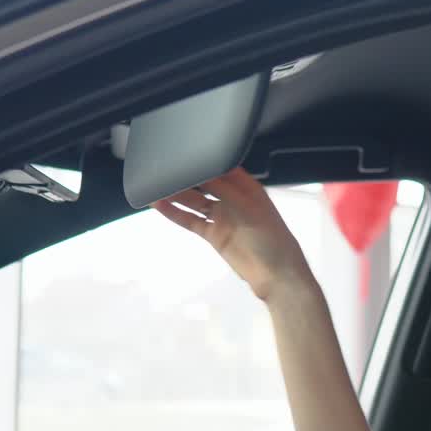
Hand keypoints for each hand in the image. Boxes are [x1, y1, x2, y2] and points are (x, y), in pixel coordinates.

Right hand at [152, 168, 313, 302]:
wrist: (275, 275)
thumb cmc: (273, 240)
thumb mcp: (249, 209)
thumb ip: (225, 190)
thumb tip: (203, 172)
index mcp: (247, 187)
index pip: (221, 167)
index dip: (204, 161)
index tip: (184, 155)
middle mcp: (233, 199)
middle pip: (204, 183)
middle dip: (186, 176)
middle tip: (164, 169)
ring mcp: (222, 217)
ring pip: (194, 201)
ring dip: (176, 194)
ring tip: (155, 185)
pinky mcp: (214, 234)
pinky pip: (190, 220)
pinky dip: (175, 213)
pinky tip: (160, 205)